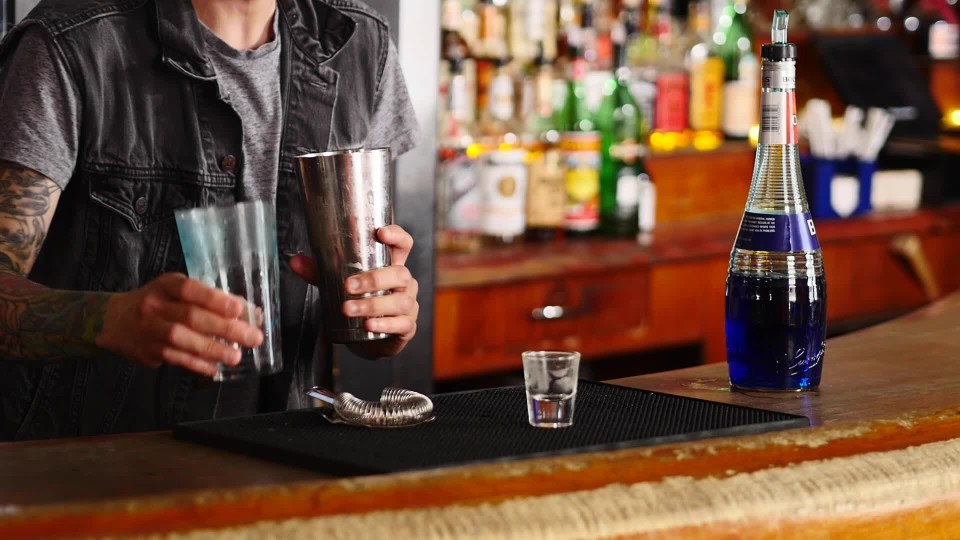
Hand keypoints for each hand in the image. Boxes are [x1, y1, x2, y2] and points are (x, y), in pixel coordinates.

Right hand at [96, 273, 263, 376]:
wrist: (114, 320)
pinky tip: (214, 367)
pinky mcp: (148, 350)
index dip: (214, 299)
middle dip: (225, 328)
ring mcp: (150, 329)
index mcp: (166, 286)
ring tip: (236, 356)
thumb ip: (208, 299)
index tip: (239, 309)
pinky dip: (197, 364)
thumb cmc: (158, 303)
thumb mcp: (176, 291)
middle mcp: (155, 306)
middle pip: (191, 316)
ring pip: (183, 339)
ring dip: (213, 349)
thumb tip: (249, 312)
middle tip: (252, 337)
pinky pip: (176, 358)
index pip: (189, 289)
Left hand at [290, 224, 418, 357]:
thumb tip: (295, 261)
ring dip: (372, 305)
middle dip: (373, 279)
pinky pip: (402, 324)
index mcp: (391, 265)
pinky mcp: (407, 326)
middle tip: (348, 285)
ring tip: (348, 309)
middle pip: (400, 274)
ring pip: (399, 301)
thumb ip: (319, 272)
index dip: (397, 236)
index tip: (380, 233)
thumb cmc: (359, 302)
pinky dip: (384, 324)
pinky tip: (369, 325)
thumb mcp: (337, 284)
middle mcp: (404, 283)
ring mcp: (408, 305)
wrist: (369, 339)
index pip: (403, 244)